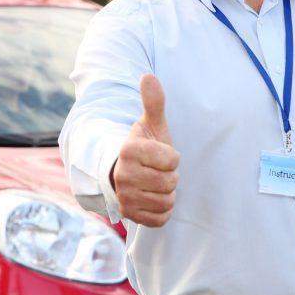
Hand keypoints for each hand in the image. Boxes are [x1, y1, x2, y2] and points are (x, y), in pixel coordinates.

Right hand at [111, 74, 179, 226]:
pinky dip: (162, 210)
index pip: (172, 160)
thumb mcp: (150, 124)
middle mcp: (122, 175)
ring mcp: (124, 197)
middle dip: (170, 176)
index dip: (172, 157)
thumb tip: (148, 76)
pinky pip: (161, 218)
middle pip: (170, 182)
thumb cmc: (143, 147)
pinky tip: (152, 198)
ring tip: (154, 183)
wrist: (123, 172)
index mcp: (129, 150)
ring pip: (166, 201)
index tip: (160, 155)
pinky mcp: (130, 215)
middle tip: (157, 170)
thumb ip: (153, 102)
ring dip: (166, 193)